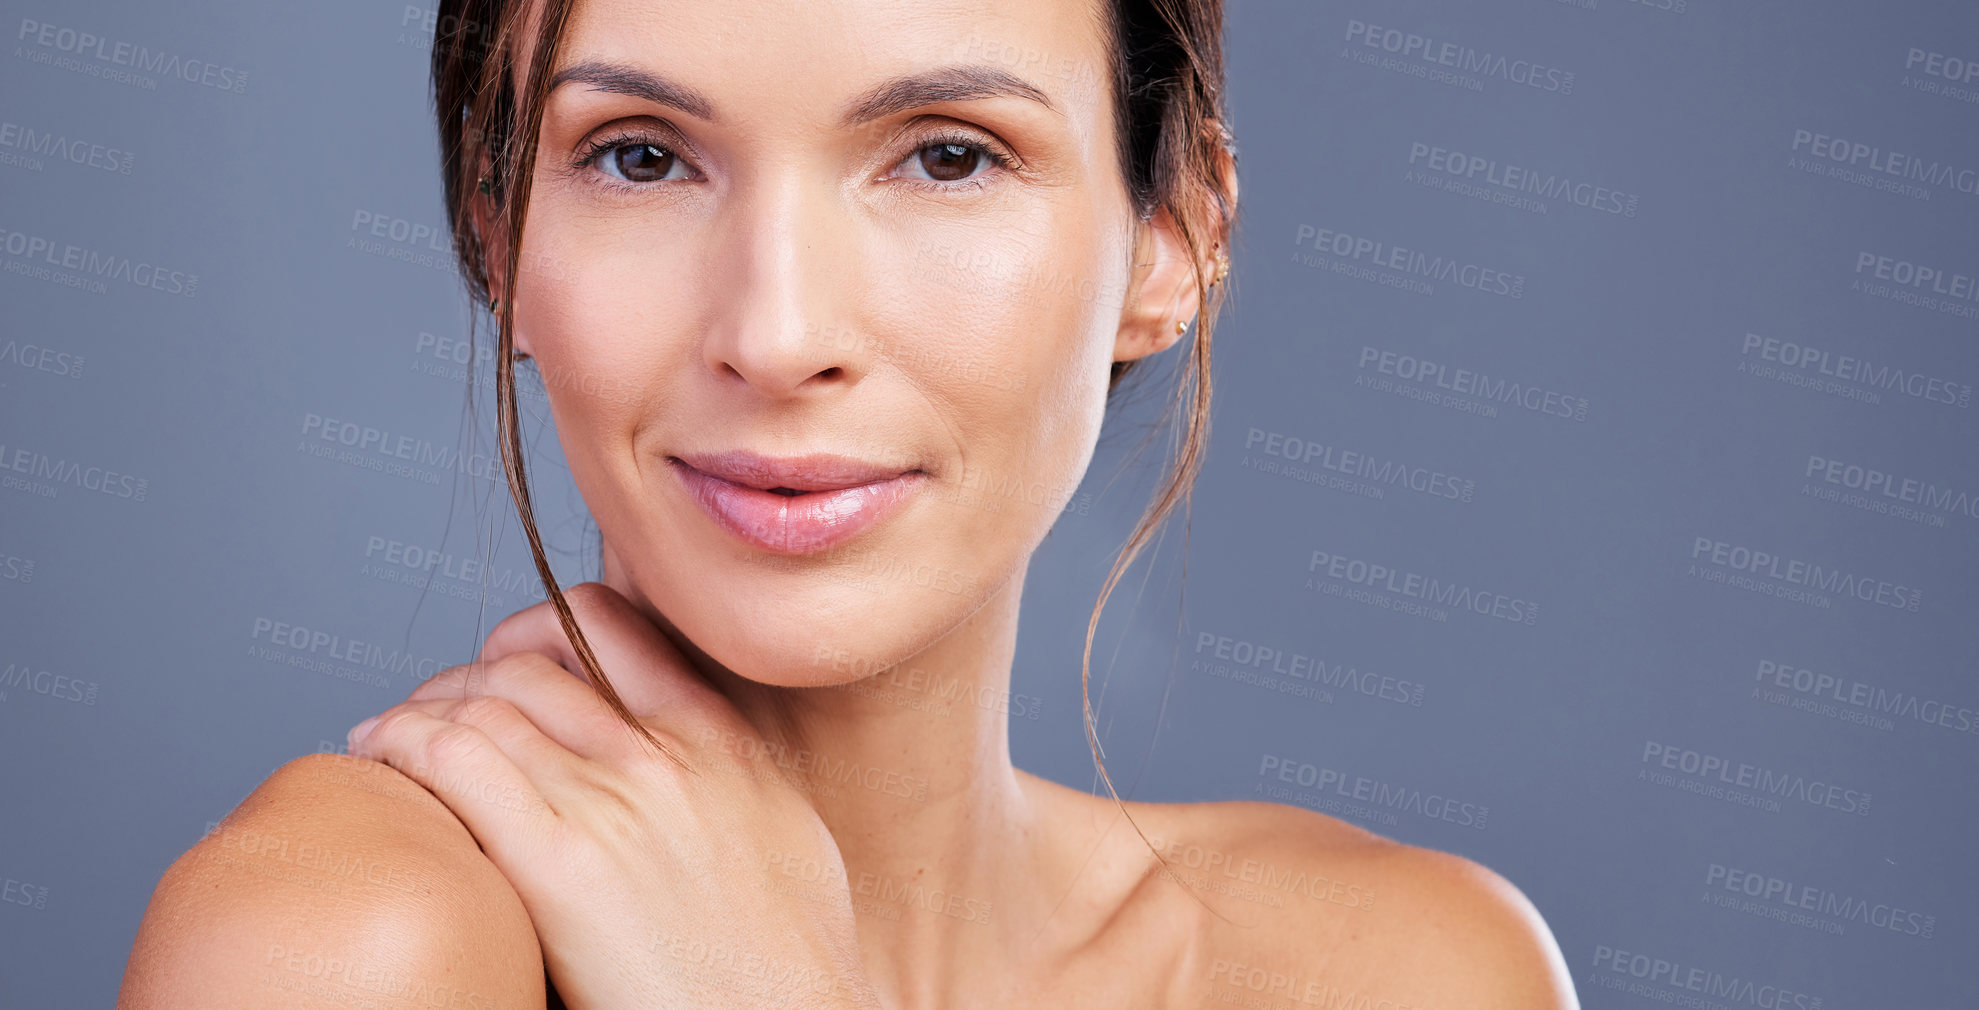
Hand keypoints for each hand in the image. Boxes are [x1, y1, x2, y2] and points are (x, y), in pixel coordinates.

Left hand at [345, 582, 882, 1009]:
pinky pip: (456, 762)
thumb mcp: (791, 838)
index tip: (505, 664)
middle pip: (532, 663)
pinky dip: (402, 742)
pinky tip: (377, 754)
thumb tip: (709, 763)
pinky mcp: (561, 863)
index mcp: (723, 740)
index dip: (536, 633)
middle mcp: (666, 753)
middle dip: (465, 676)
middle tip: (433, 710)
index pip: (610, 627)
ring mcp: (613, 801)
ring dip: (420, 709)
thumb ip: (738, 782)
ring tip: (388, 736)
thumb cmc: (795, 967)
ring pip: (484, 705)